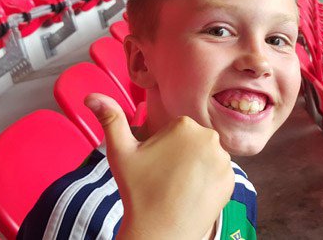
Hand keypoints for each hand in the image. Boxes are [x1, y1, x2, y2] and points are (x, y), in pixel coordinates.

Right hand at [85, 94, 233, 239]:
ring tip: (178, 187)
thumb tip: (91, 96)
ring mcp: (223, 160)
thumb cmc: (138, 190)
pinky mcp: (231, 180)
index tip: (156, 165)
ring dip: (196, 168)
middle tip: (165, 177)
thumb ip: (110, 119)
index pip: (176, 131)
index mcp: (184, 125)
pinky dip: (208, 183)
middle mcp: (209, 138)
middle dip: (181, 156)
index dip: (164, 148)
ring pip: (207, 158)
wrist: (160, 231)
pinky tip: (192, 194)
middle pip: (193, 143)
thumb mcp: (120, 152)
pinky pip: (218, 175)